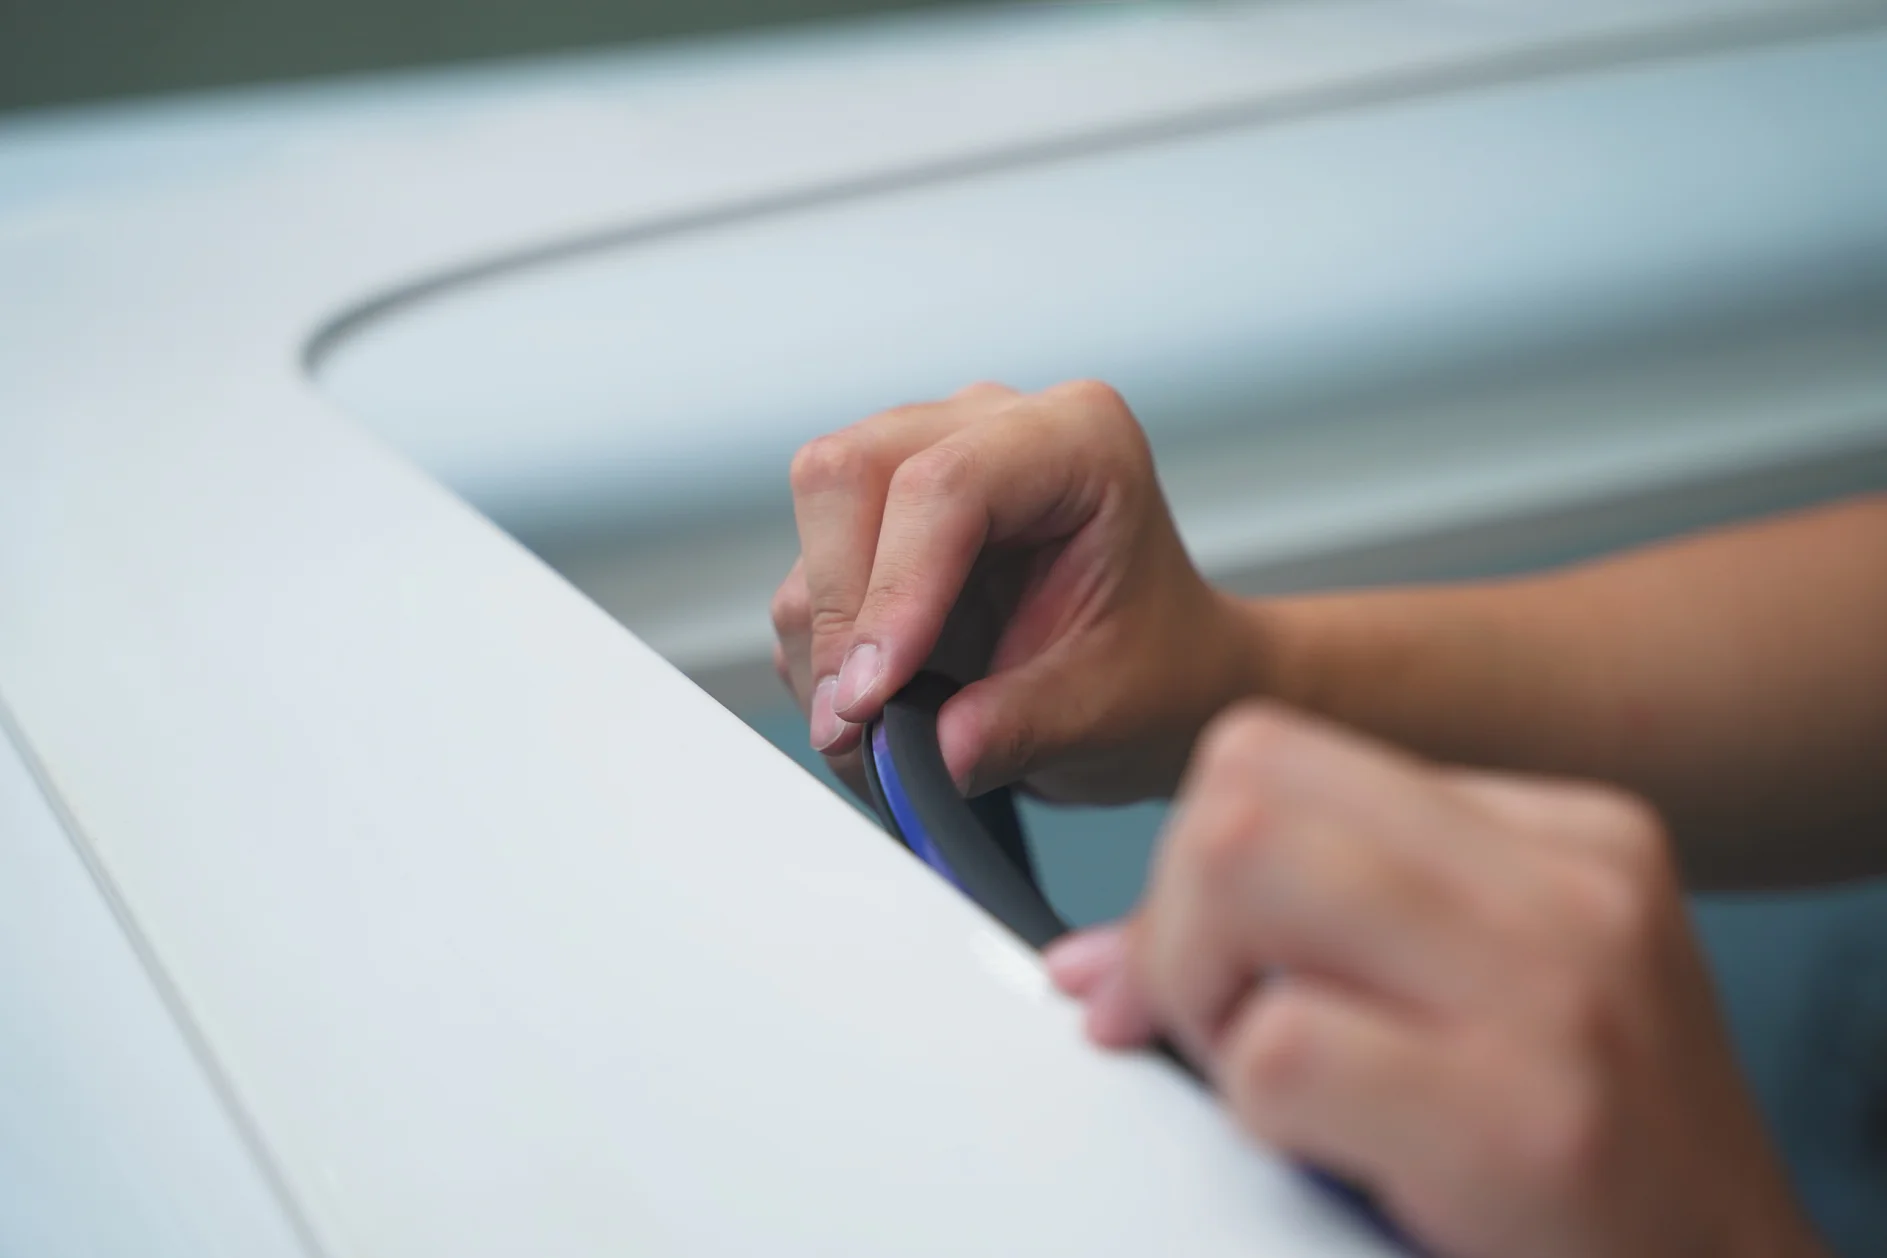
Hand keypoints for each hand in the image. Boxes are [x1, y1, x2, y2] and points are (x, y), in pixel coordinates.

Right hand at [771, 381, 1258, 802]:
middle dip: (842, 607)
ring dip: (825, 635)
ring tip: (875, 730)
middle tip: (854, 721)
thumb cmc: (1155, 668)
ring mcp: (929, 455)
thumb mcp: (1102, 711)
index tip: (871, 696)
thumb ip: (1016, 728)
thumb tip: (929, 753)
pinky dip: (823, 645)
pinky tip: (877, 699)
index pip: (946, 485)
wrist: (1160, 675)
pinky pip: (812, 568)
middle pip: (849, 474)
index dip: (895, 590)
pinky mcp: (883, 510)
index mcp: (1078, 439)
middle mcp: (993, 425)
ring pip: (816, 518)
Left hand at [1046, 704, 1821, 1257]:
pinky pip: (1276, 1047)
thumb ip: (1311, 935)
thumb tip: (1094, 965)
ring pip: (1238, 866)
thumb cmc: (1592, 1155)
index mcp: (1561, 833)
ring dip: (1205, 1001)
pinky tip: (1340, 1152)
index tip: (1196, 972)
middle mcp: (1566, 882)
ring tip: (1282, 1086)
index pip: (1274, 758)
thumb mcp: (1486, 996)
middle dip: (1178, 923)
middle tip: (1227, 1030)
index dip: (1189, 868)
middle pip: (1241, 787)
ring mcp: (1554, 989)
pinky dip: (1258, 1110)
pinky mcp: (1527, 1119)